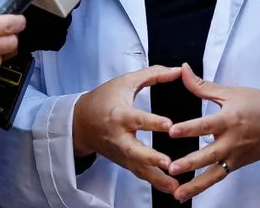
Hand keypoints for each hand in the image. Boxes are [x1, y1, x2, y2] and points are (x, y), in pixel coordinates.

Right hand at [72, 65, 183, 194]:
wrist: (80, 123)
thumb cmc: (104, 99)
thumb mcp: (126, 82)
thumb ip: (153, 74)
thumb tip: (178, 70)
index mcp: (120, 115)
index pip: (137, 119)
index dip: (152, 122)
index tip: (168, 125)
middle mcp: (119, 137)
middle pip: (134, 150)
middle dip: (151, 158)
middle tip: (168, 163)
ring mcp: (121, 153)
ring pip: (138, 168)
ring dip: (157, 178)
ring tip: (175, 186)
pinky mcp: (124, 162)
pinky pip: (140, 174)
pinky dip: (154, 183)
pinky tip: (171, 188)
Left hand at [167, 64, 259, 201]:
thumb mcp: (232, 92)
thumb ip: (203, 86)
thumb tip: (183, 70)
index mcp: (229, 119)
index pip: (206, 125)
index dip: (189, 128)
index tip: (172, 131)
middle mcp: (232, 141)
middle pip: (209, 154)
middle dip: (190, 163)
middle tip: (171, 168)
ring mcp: (235, 156)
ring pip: (213, 174)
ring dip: (195, 185)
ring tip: (177, 193)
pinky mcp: (237, 165)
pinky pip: (219, 177)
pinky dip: (204, 186)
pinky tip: (187, 192)